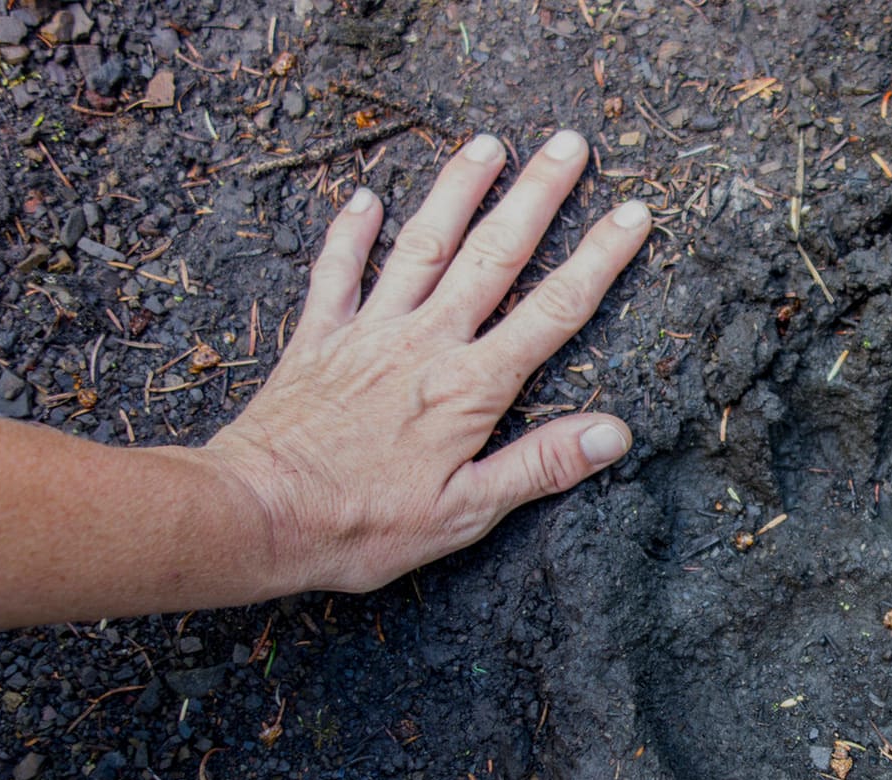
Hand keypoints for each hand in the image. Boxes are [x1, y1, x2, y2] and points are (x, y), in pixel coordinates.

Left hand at [204, 130, 647, 594]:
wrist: (258, 514)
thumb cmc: (364, 525)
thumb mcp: (467, 512)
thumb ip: (539, 465)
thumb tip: (614, 433)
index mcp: (471, 387)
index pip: (553, 311)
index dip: (599, 259)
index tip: (633, 213)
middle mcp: (425, 342)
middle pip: (494, 254)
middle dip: (537, 195)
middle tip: (570, 144)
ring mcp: (369, 332)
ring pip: (423, 244)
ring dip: (458, 190)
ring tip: (488, 143)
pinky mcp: (318, 339)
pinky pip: (337, 271)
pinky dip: (351, 232)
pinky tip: (366, 197)